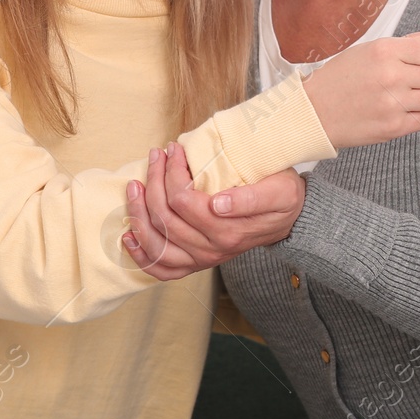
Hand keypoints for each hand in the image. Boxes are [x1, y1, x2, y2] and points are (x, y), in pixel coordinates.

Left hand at [121, 143, 305, 280]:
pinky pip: (162, 269)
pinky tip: (129, 235)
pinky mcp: (196, 264)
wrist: (290, 220)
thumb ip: (252, 198)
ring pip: (157, 244)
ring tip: (135, 186)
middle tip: (156, 155)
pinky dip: (141, 255)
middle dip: (153, 182)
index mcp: (229, 230)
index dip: (172, 172)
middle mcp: (212, 249)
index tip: (174, 149)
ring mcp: (202, 259)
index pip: (183, 201)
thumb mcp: (279, 190)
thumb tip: (218, 204)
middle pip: (165, 219)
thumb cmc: (282, 198)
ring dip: (139, 214)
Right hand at [302, 24, 419, 148]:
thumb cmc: (339, 79)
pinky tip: (399, 107)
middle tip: (417, 73)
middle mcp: (392, 77)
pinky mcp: (394, 128)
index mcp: (386, 51)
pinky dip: (418, 113)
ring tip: (404, 92)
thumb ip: (409, 43)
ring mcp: (394, 104)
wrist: (314, 112)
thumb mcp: (370, 50)